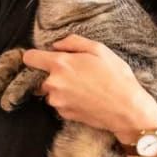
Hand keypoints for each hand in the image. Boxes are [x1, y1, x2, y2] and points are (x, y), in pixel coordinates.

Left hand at [21, 35, 156, 138]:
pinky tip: (86, 98)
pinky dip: (68, 101)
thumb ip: (73, 42)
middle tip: (78, 74)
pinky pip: (60, 104)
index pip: (30, 58)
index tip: (42, 58)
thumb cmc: (116, 77)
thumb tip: (56, 45)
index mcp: (60, 64)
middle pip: (42, 76)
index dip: (35, 56)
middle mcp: (54, 84)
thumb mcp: (99, 50)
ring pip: (51, 91)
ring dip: (62, 89)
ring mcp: (57, 101)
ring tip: (85, 87)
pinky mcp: (63, 114)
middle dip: (55, 74)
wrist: (127, 109)